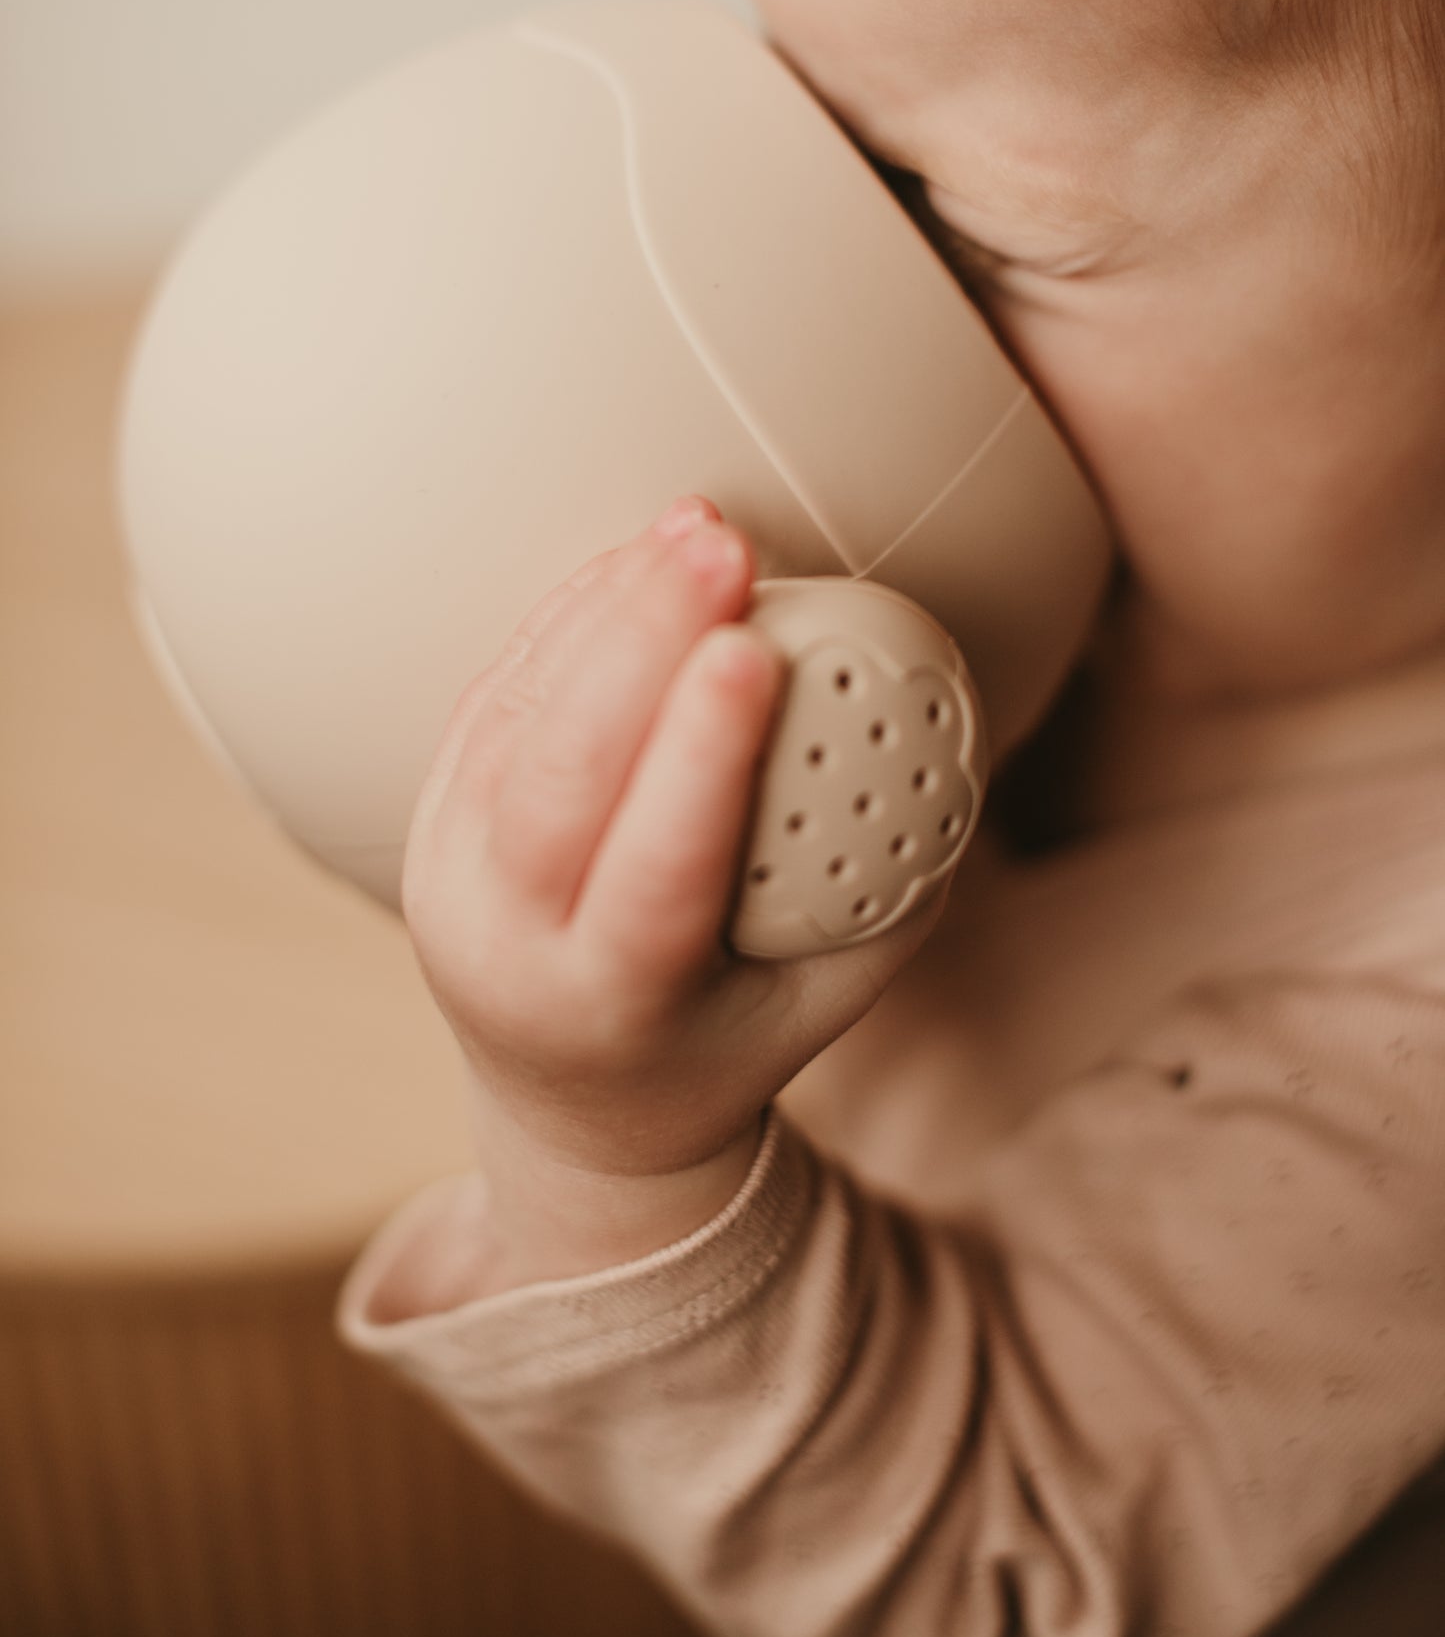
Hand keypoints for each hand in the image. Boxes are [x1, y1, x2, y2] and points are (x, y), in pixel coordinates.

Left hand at [398, 496, 952, 1288]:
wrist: (571, 1104)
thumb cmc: (720, 1043)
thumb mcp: (824, 999)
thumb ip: (884, 886)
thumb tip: (948, 741)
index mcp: (610, 1006)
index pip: (650, 870)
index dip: (697, 757)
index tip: (753, 653)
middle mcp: (505, 941)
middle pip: (557, 774)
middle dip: (641, 642)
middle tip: (723, 549)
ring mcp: (448, 872)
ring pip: (515, 715)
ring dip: (606, 608)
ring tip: (694, 532)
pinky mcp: (431, 813)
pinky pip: (497, 693)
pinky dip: (568, 618)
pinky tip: (637, 562)